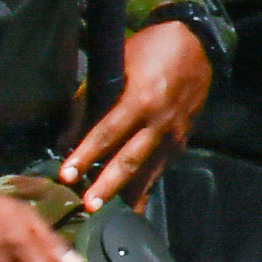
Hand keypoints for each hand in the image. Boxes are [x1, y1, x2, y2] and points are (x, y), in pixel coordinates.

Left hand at [54, 18, 213, 208]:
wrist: (197, 44)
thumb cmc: (147, 50)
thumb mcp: (114, 67)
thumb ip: (88, 102)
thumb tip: (64, 137)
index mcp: (141, 100)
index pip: (106, 134)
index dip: (84, 155)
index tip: (66, 175)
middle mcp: (160, 121)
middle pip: (130, 160)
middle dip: (108, 186)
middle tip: (89, 207)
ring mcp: (175, 133)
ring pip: (149, 171)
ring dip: (129, 195)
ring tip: (111, 217)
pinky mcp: (182, 139)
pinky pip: (161, 167)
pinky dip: (146, 186)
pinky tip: (134, 205)